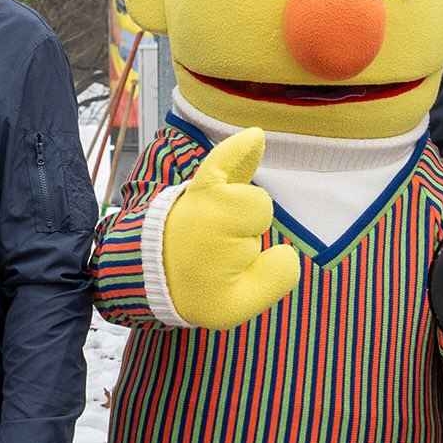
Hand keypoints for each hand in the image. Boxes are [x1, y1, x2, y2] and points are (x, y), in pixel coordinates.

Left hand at [158, 129, 301, 328]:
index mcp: (222, 235)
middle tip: (218, 250)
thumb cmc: (198, 290)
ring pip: (246, 191)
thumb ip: (273, 282)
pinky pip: (222, 161)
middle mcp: (212, 208)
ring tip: (212, 234)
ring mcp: (203, 195)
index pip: (263, 219)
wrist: (154, 276)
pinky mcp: (197, 187)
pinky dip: (239, 149)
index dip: (255, 240)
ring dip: (240, 209)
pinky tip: (256, 136)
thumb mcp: (236, 306)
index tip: (232, 257)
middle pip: (258, 203)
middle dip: (249, 227)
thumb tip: (288, 252)